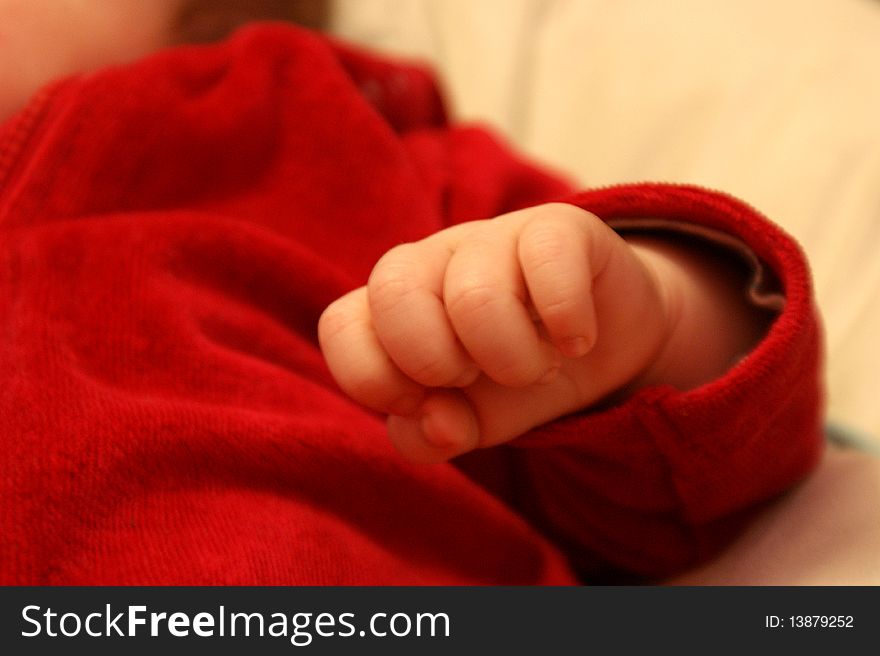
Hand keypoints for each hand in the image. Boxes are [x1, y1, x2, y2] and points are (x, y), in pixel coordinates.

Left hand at [319, 203, 677, 462]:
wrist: (602, 342)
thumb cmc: (514, 375)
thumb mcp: (470, 421)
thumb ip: (431, 436)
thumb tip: (439, 426)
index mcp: (394, 307)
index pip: (340, 325)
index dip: (374, 379)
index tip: (422, 404)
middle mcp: (432, 261)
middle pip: (392, 291)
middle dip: (435, 360)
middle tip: (476, 375)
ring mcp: (492, 237)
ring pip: (474, 294)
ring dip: (513, 358)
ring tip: (538, 367)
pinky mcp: (557, 226)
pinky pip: (547, 259)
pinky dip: (566, 321)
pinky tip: (576, 341)